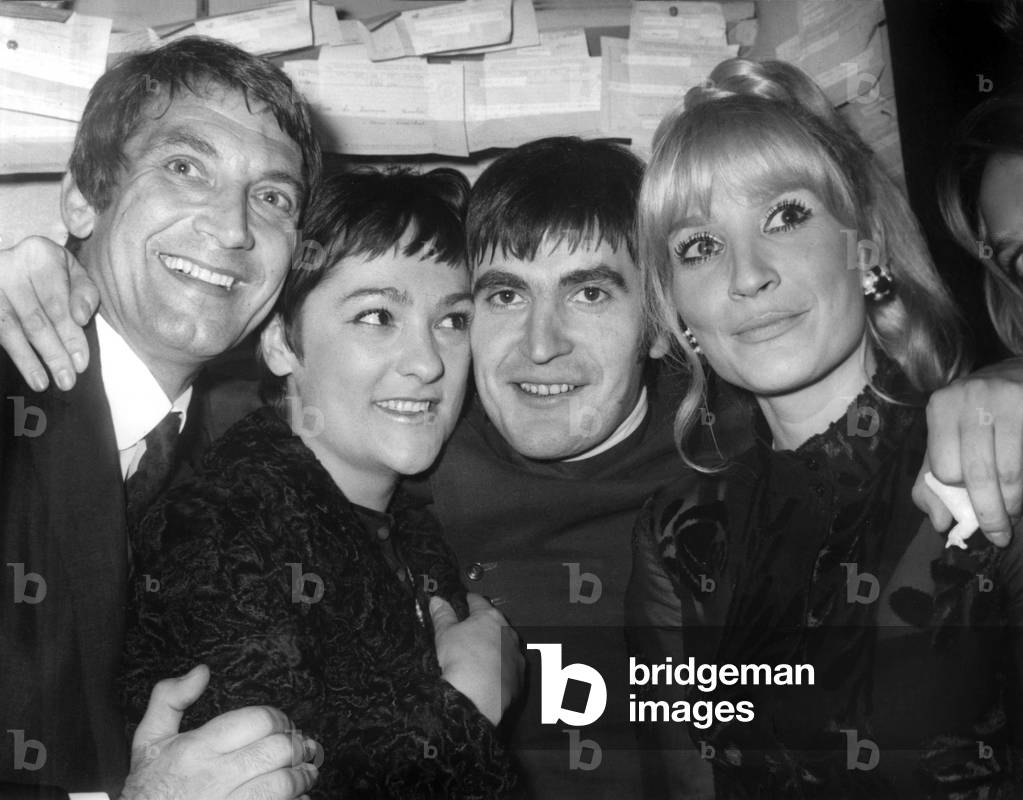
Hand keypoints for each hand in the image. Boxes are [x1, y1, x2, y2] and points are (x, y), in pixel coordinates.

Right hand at [0, 235, 98, 391]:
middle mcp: (9, 265)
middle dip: (53, 354)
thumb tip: (81, 318)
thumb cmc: (51, 272)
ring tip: (43, 383)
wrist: (12, 262)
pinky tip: (26, 371)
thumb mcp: (74, 274)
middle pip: (35, 319)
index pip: (57, 304)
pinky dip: (12, 353)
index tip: (81, 363)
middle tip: (67, 381)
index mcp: (39, 253)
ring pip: (8, 328)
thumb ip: (85, 293)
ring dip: (27, 360)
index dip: (70, 336)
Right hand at [120, 664, 319, 799]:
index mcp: (195, 749)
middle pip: (276, 750)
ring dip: (302, 775)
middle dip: (297, 746)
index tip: (283, 725)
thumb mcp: (148, 741)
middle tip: (303, 746)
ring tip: (307, 771)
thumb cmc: (147, 790)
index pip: (257, 721)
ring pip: (282, 785)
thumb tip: (202, 671)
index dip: (279, 719)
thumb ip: (169, 699)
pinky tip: (296, 798)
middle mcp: (212, 778)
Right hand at [430, 593, 522, 725]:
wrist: (477, 698)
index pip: (478, 602)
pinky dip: (501, 668)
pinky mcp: (519, 676)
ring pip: (505, 645)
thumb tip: (438, 602)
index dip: (469, 600)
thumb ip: (442, 615)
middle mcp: (507, 633)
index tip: (466, 601)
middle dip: (484, 626)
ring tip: (478, 656)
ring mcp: (515, 655)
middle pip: (495, 623)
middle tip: (470, 631)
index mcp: (490, 618)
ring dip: (495, 647)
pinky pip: (510, 667)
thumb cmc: (464, 664)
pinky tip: (489, 674)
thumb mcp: (445, 634)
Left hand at [913, 358, 1022, 546]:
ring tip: (1014, 517)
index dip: (957, 491)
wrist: (1020, 372)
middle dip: (989, 512)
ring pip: (1008, 471)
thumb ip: (932, 482)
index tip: (969, 505)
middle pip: (976, 473)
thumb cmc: (978, 415)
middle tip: (999, 536)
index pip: (944, 468)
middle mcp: (969, 398)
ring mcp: (1005, 398)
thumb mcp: (946, 441)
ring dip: (1012, 503)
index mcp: (940, 408)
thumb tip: (940, 522)